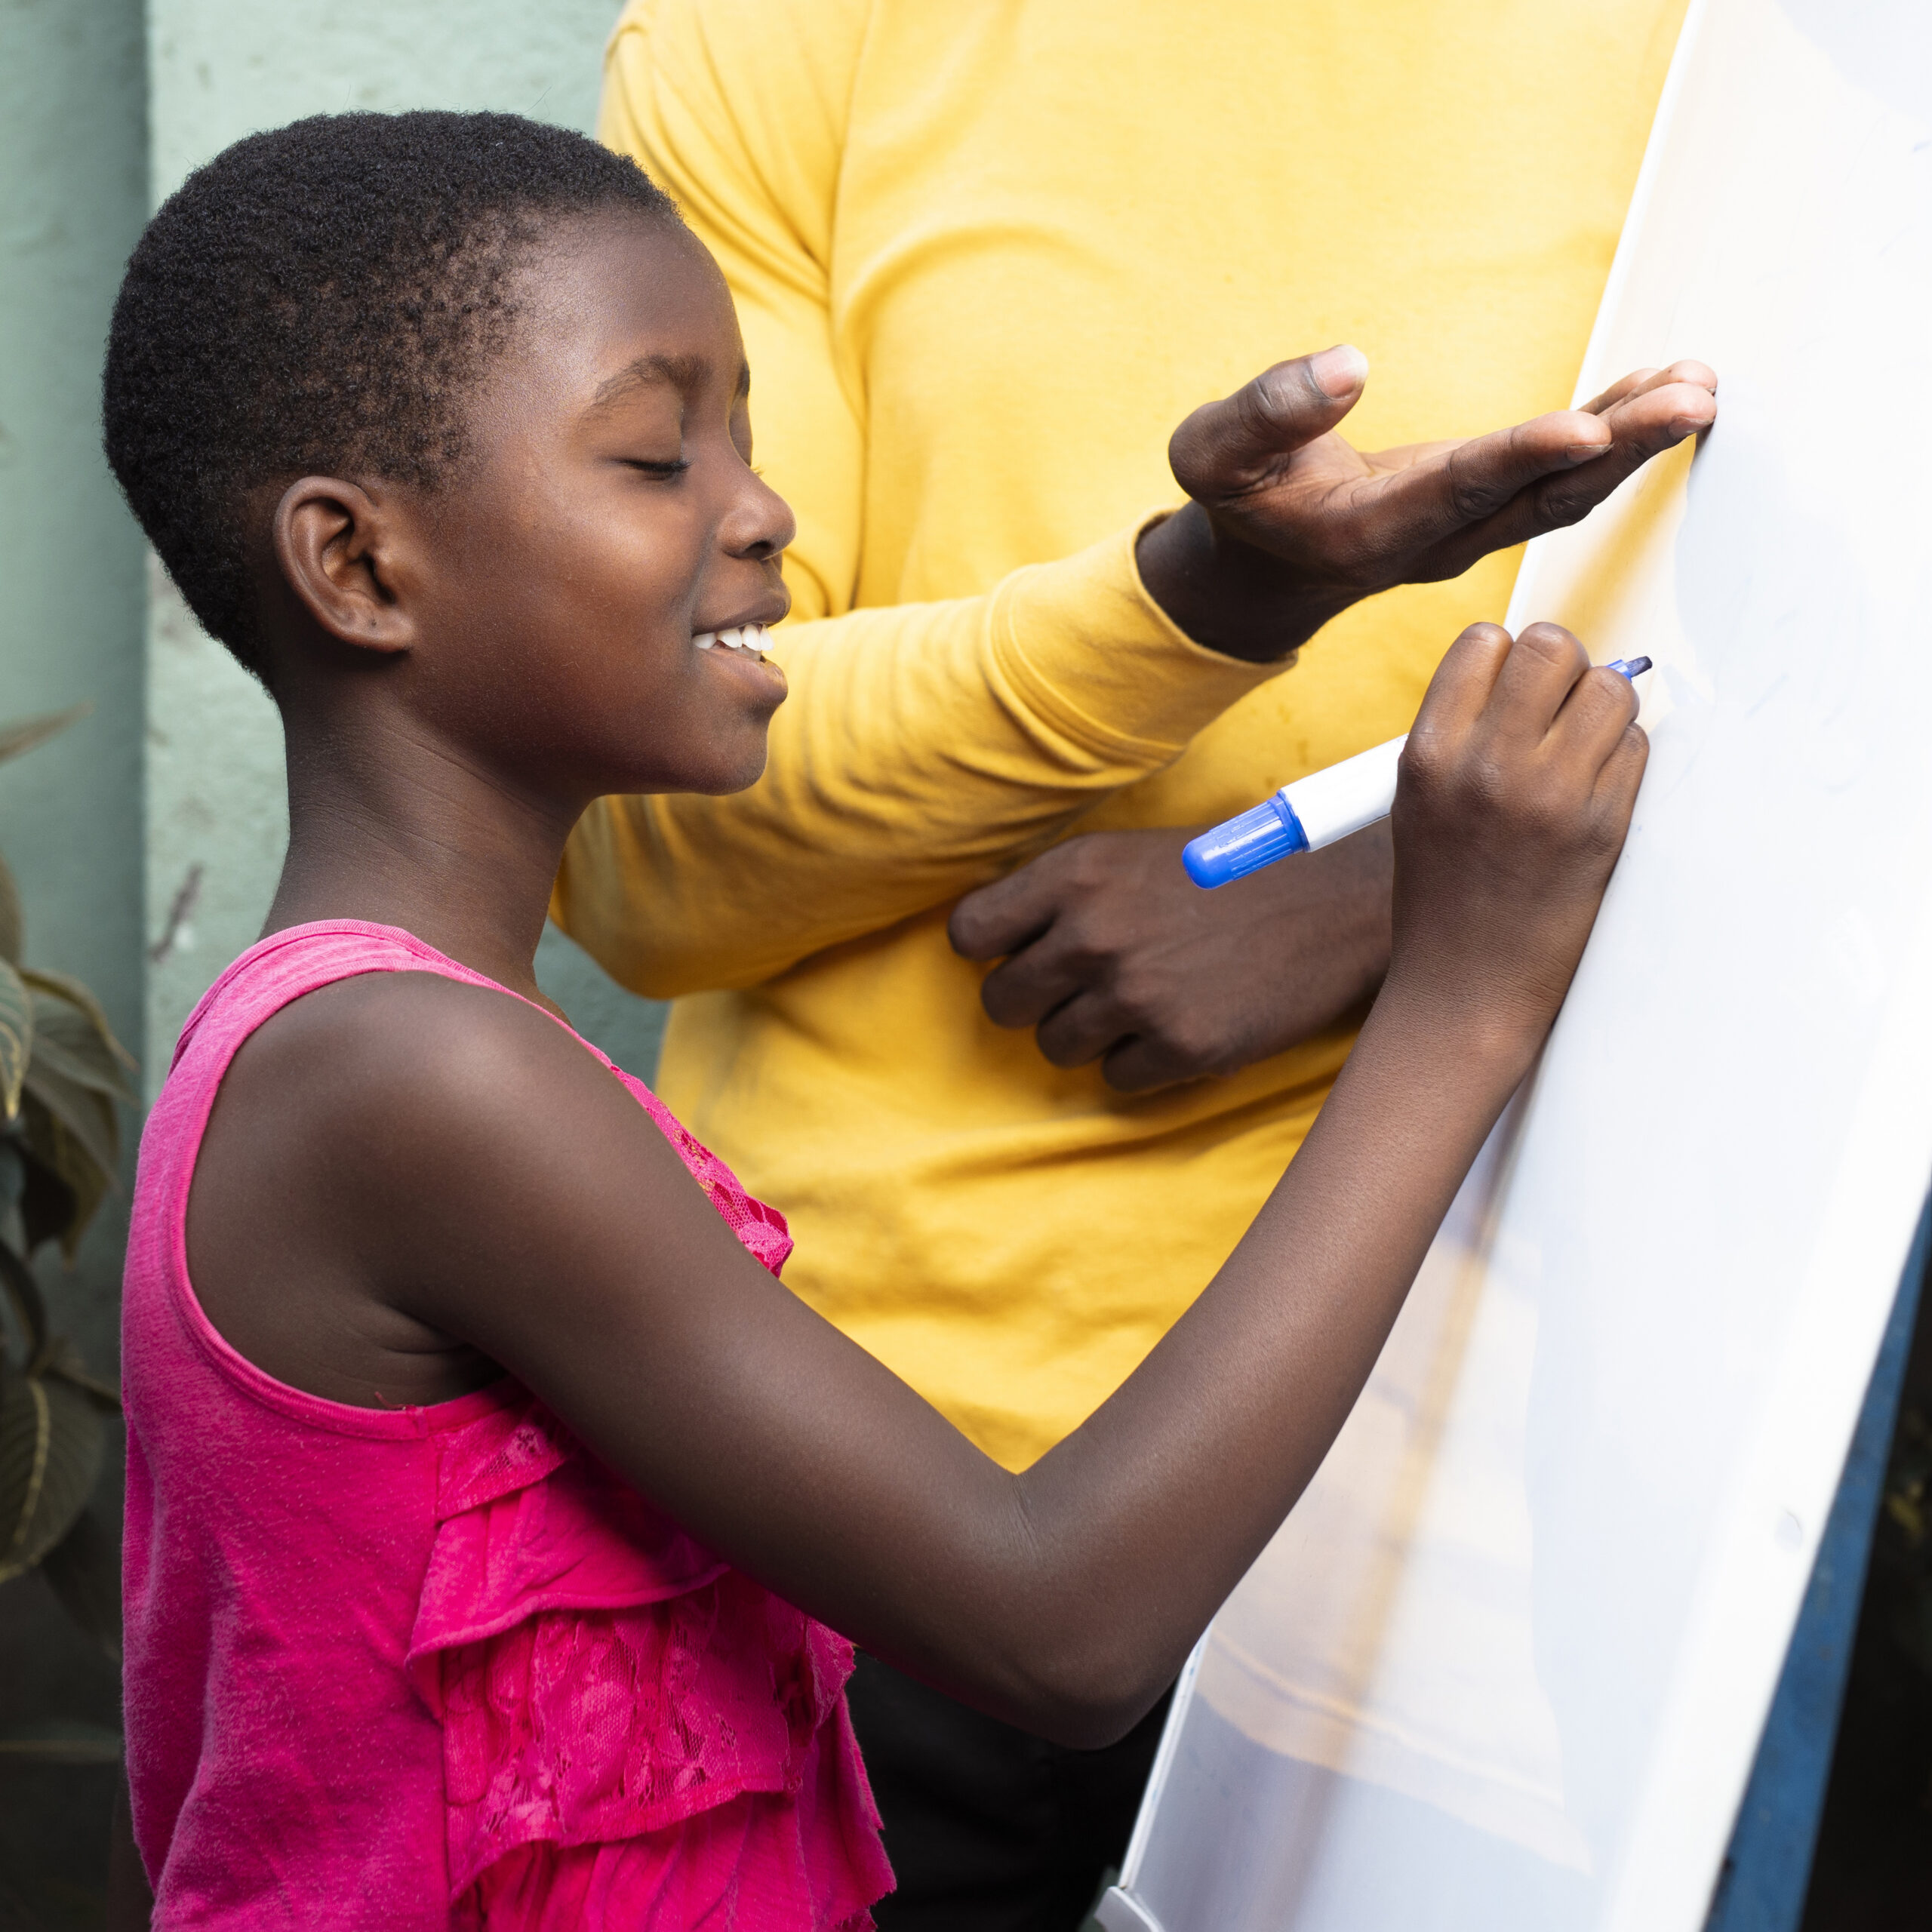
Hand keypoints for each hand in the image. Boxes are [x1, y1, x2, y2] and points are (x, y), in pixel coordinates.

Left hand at [948, 821, 1392, 1091]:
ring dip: (1089, 1034)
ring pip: (1055, 1046)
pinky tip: (1179, 1025)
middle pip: (1003, 1001)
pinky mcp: (1181, 1045)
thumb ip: (1061, 892)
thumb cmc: (1229, 874)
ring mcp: (1137, 994)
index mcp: (1078, 872)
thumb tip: (989, 938)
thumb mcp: (1132, 853)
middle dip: (1037, 1000)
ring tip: (1141, 1003)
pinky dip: (1142, 1062)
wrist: (1337, 904)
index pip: (970, 933)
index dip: (991, 950)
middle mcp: (1096, 933)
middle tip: (1086, 988)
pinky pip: (1117, 1078)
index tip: (1021, 954)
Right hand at [1137, 348, 1717, 660]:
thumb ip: (1267, 412)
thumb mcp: (1213, 454)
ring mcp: (1469, 530)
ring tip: (1697, 387)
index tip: (1585, 428)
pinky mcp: (1487, 507)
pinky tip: (1665, 395)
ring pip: (1566, 494)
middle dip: (1618, 451)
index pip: (1458, 489)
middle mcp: (1435, 541)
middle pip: (1541, 500)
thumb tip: (1347, 365)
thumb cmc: (1241, 502)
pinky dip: (1617, 436)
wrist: (1266, 566)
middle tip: (1688, 402)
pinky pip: (1564, 479)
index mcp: (1370, 530)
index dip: (1523, 457)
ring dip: (1635, 444)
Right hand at [1386, 620, 1644, 1046]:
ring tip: (1580, 754)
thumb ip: (1463, 731)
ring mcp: (1547, 796)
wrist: (1465, 988)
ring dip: (1603, 712)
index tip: (1514, 690)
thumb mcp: (1421, 801)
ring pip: (1610, 690)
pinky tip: (1595, 796)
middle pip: (1552, 648)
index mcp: (1427, 756)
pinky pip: (1637, 749)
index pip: (1485, 641)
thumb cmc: (1443, 893)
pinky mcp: (1602, 828)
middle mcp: (1484, 767)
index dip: (1508, 658)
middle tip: (1559, 710)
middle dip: (1564, 669)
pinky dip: (1623, 761)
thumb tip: (1535, 664)